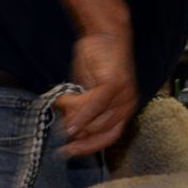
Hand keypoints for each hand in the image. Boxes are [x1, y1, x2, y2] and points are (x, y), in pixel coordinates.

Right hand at [54, 30, 135, 156]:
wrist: (106, 35)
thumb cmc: (96, 63)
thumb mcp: (88, 91)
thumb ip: (83, 110)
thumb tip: (69, 131)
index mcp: (123, 111)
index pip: (108, 138)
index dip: (88, 148)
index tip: (68, 152)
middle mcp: (127, 106)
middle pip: (99, 132)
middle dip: (78, 132)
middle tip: (60, 128)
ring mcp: (123, 97)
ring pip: (95, 120)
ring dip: (73, 116)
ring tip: (61, 104)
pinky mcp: (114, 86)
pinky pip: (94, 104)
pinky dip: (79, 111)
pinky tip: (65, 108)